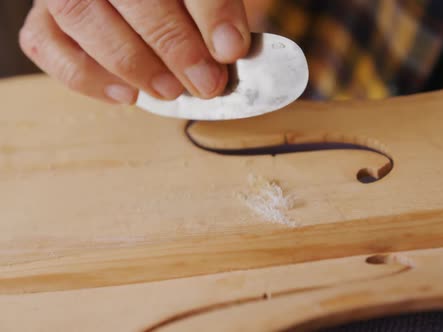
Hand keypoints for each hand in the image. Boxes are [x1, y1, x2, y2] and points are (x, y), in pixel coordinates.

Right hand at [19, 0, 250, 103]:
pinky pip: (45, 44)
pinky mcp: (44, 18)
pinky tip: (127, 95)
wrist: (149, 2)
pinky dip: (86, 77)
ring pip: (79, 14)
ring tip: (170, 90)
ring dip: (130, 61)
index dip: (209, 9)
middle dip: (172, 44)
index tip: (231, 48)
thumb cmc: (182, 1)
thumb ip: (216, 9)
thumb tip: (227, 46)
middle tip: (206, 82)